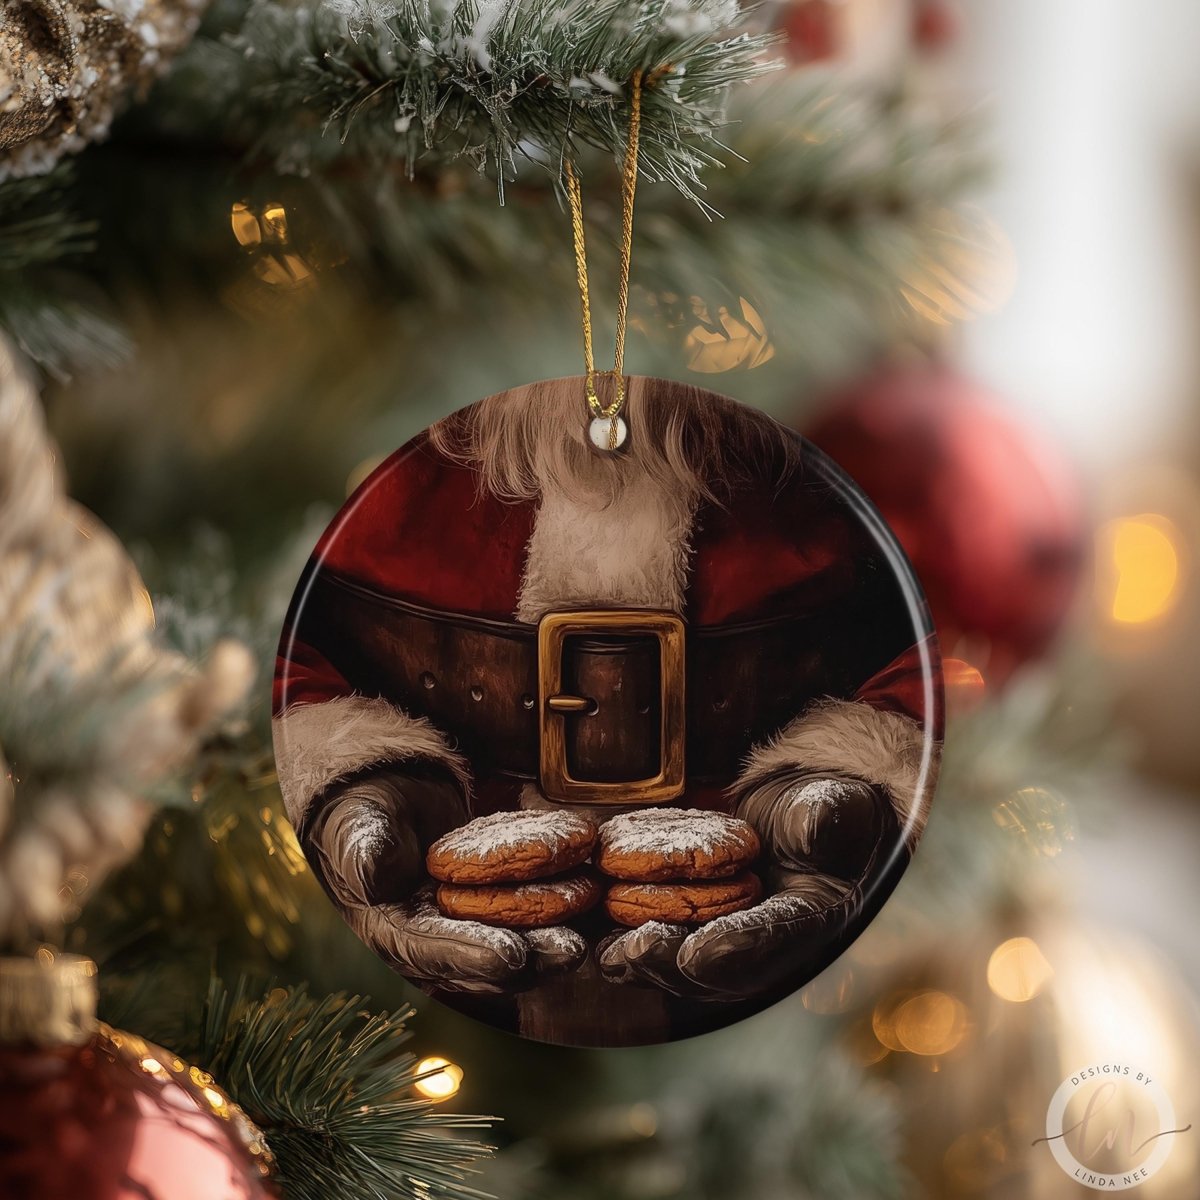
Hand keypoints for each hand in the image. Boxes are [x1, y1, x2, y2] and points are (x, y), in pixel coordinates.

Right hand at [307, 767, 585, 992]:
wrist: (383, 803)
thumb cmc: (361, 816)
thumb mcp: (356, 828)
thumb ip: (364, 851)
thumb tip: (372, 875)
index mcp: (392, 934)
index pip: (434, 952)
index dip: (472, 956)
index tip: (511, 956)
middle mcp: (432, 944)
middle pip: (484, 963)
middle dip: (530, 960)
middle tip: (569, 951)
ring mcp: (464, 930)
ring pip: (512, 949)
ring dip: (550, 947)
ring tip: (587, 941)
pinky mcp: (491, 911)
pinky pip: (525, 919)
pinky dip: (557, 917)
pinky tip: (590, 910)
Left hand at [599, 775, 896, 999]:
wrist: (795, 809)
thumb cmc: (820, 804)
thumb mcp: (834, 802)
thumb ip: (828, 817)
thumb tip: (818, 822)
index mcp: (809, 916)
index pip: (774, 936)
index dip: (737, 945)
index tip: (701, 951)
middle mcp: (763, 942)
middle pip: (716, 964)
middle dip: (673, 961)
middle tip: (637, 951)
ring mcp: (721, 938)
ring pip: (679, 962)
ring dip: (640, 960)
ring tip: (606, 953)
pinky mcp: (686, 924)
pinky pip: (653, 937)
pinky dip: (620, 939)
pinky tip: (589, 934)